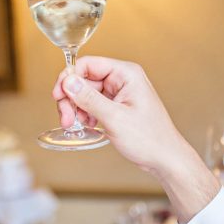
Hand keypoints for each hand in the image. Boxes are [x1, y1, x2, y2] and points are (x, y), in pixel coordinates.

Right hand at [53, 57, 189, 175]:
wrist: (164, 158)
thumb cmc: (149, 138)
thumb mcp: (114, 118)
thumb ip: (88, 98)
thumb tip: (68, 81)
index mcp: (126, 74)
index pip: (88, 64)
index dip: (69, 78)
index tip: (58, 96)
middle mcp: (123, 79)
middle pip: (84, 79)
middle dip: (71, 98)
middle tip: (66, 118)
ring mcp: (120, 93)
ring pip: (86, 93)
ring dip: (76, 108)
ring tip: (75, 125)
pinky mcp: (117, 106)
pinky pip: (93, 103)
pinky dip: (85, 113)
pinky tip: (87, 125)